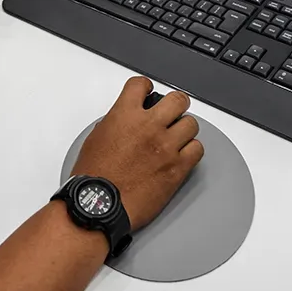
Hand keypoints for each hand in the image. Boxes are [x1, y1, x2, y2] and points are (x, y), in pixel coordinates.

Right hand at [70, 77, 203, 231]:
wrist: (100, 205)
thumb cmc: (94, 177)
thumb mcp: (96, 139)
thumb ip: (115, 123)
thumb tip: (124, 122)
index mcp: (125, 115)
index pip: (141, 85)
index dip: (145, 87)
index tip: (147, 92)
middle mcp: (149, 126)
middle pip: (178, 100)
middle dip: (175, 105)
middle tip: (171, 112)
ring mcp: (166, 146)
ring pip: (191, 124)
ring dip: (184, 129)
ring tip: (176, 137)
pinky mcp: (177, 168)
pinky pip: (197, 150)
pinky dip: (191, 150)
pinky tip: (182, 154)